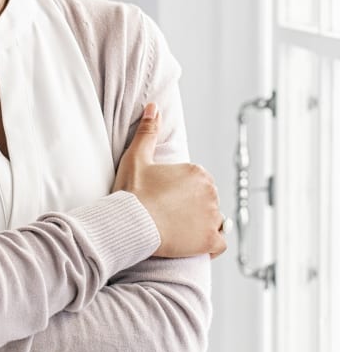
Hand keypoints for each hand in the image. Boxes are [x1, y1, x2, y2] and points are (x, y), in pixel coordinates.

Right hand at [113, 103, 225, 257]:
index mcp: (197, 172)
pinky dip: (210, 244)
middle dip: (191, 206)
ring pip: (214, 221)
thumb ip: (148, 131)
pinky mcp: (211, 242)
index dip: (179, 190)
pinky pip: (220, 244)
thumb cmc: (132, 190)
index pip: (196, 183)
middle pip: (206, 201)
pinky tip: (193, 243)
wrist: (130, 222)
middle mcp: (212, 193)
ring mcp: (213, 218)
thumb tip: (153, 107)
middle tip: (166, 213)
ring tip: (176, 228)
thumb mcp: (137, 157)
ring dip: (201, 225)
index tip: (163, 196)